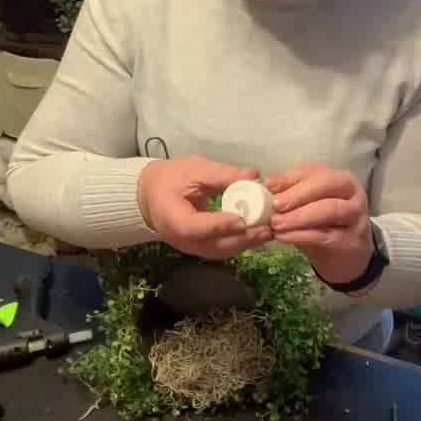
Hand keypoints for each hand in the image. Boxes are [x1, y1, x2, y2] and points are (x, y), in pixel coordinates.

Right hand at [138, 155, 273, 258]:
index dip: (219, 225)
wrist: (151, 194)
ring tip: (268, 231)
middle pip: (213, 245)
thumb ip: (222, 174)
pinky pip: (222, 250)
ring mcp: (191, 247)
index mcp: (171, 217)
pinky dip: (240, 243)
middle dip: (242, 238)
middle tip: (267, 227)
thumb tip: (253, 175)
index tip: (242, 219)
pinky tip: (258, 233)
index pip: (195, 227)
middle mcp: (180, 239)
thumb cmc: (170, 178)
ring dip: (246, 243)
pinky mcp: (200, 248)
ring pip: (221, 251)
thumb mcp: (194, 169)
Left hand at [264, 163, 373, 284]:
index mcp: (338, 179)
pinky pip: (326, 235)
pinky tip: (284, 237)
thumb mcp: (307, 206)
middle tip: (275, 205)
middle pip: (327, 185)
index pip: (314, 171)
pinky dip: (301, 235)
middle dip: (298, 194)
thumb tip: (264, 187)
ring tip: (276, 223)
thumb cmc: (323, 225)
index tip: (267, 184)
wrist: (347, 257)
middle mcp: (352, 194)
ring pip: (330, 210)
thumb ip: (291, 195)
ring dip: (299, 216)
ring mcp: (356, 217)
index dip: (290, 177)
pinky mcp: (351, 241)